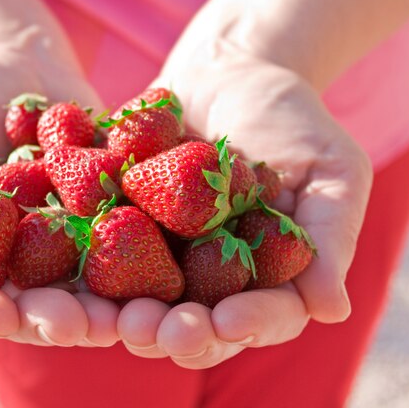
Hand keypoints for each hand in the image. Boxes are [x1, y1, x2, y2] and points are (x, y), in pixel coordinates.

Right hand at [0, 49, 119, 345]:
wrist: (20, 67)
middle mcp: (18, 267)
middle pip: (31, 311)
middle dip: (50, 321)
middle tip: (70, 324)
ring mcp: (66, 249)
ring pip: (84, 293)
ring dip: (102, 310)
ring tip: (118, 317)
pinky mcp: (109, 223)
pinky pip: (127, 248)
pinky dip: (143, 262)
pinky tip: (159, 270)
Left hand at [118, 44, 372, 368]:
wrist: (228, 74)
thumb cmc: (291, 120)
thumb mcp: (330, 170)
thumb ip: (329, 236)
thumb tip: (333, 310)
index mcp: (269, 275)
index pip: (267, 315)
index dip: (250, 324)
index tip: (230, 322)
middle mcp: (214, 277)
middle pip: (200, 323)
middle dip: (182, 333)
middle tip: (162, 331)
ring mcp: (166, 256)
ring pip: (149, 301)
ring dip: (132, 317)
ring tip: (121, 318)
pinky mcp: (124, 229)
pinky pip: (104, 253)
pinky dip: (91, 267)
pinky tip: (75, 279)